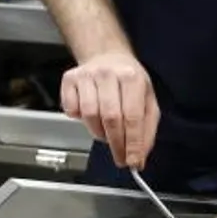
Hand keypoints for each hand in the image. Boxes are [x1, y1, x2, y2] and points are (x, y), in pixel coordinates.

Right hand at [59, 52, 159, 169]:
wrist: (107, 56)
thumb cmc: (128, 81)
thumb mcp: (147, 100)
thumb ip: (146, 129)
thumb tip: (139, 156)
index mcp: (132, 77)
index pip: (133, 117)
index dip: (132, 143)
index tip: (132, 161)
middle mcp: (108, 73)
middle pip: (111, 118)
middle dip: (116, 144)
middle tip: (121, 157)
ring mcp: (87, 75)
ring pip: (89, 115)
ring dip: (99, 132)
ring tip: (107, 131)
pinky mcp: (70, 79)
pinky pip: (71, 110)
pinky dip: (79, 118)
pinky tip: (90, 114)